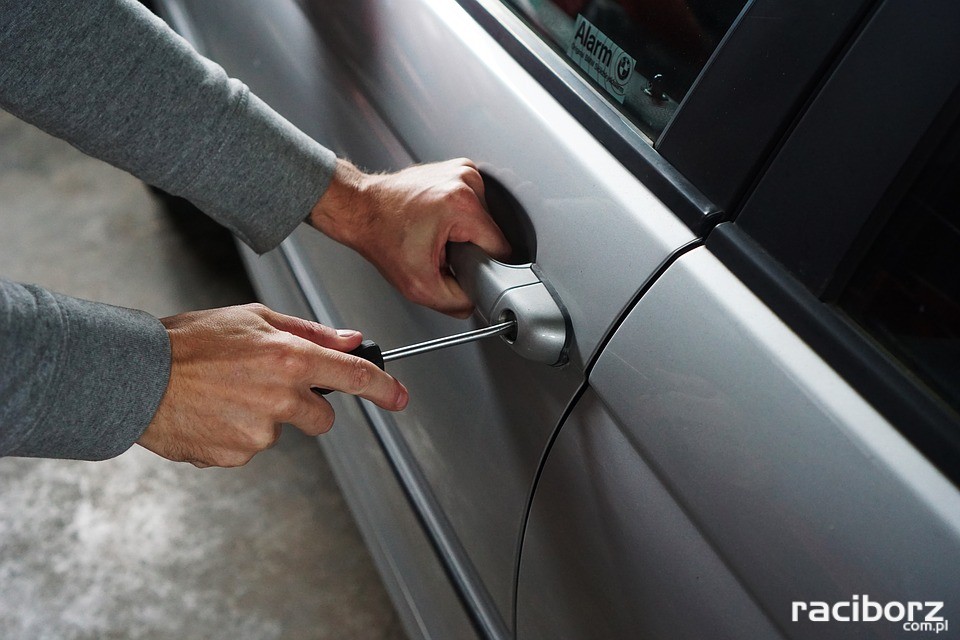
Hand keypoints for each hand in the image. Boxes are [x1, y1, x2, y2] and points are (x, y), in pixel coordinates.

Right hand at [137, 304, 407, 467]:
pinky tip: (211, 413)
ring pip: (281, 431)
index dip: (384, 389)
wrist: (136, 376)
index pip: (354, 377)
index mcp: (289, 358)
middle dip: (305, 407)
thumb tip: (351, 340)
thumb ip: (309, 332)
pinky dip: (235, 434)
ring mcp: (258, 432)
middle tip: (265, 386)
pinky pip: (249, 448)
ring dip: (262, 418)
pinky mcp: (236, 456)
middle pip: (322, 418)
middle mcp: (280, 397)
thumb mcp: (253, 318)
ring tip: (224, 394)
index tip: (399, 397)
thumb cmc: (190, 341)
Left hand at [309, 158, 510, 317]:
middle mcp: (466, 180)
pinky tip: (438, 221)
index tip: (460, 266)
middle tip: (441, 250)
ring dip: (465, 233)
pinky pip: (474, 205)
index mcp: (462, 204)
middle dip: (471, 248)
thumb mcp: (419, 286)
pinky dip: (460, 217)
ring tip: (437, 234)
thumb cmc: (381, 237)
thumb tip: (476, 302)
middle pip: (491, 233)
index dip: (484, 266)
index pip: (501, 248)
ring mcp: (463, 171)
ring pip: (484, 219)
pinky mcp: (458, 169)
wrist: (360, 209)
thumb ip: (456, 302)